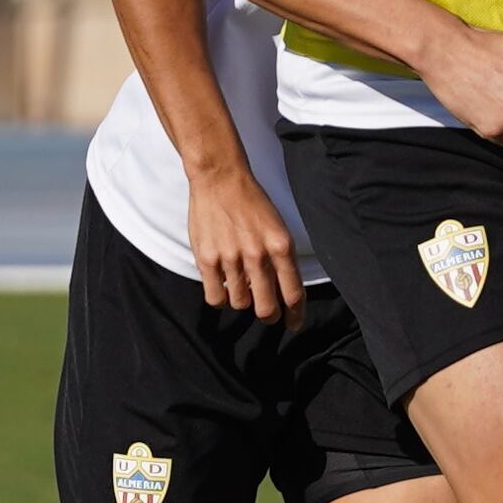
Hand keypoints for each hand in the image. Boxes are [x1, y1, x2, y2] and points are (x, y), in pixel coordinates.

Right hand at [181, 155, 303, 323]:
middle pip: (266, 308)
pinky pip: (215, 298)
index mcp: (281, 246)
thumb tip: (281, 292)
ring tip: (241, 287)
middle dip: (270, 316)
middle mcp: (257, 255)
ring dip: (243, 302)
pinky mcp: (207, 259)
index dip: (295, 315)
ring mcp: (230, 259)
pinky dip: (221, 299)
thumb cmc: (251, 201)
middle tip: (267, 313)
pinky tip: (223, 287)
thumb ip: (280, 259)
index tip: (293, 324)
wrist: (220, 179)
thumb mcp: (277, 227)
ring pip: (240, 304)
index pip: (293, 294)